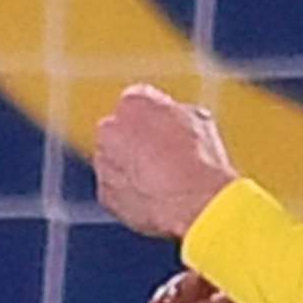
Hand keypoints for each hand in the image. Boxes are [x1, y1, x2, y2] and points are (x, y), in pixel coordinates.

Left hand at [91, 86, 240, 242]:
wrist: (192, 202)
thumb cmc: (198, 160)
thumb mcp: (198, 120)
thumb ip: (175, 114)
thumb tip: (175, 120)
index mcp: (134, 102)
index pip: (138, 101)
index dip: (154, 116)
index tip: (164, 126)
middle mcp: (110, 128)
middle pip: (119, 130)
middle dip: (136, 140)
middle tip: (162, 154)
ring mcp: (103, 162)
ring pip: (113, 160)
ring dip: (130, 166)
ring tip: (161, 178)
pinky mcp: (104, 192)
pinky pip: (114, 188)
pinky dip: (128, 191)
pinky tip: (153, 195)